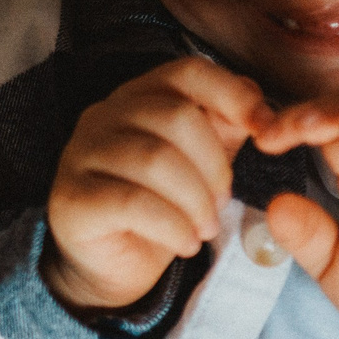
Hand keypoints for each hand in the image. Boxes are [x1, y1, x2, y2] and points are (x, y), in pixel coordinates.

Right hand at [44, 56, 269, 311]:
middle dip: (214, 165)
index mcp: (140, 96)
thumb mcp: (200, 163)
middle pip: (176, 116)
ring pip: (155, 159)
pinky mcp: (72, 197)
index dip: (233, 95)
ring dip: (195, 201)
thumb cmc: (159, 206)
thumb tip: (263, 113)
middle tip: (222, 203)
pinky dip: (172, 226)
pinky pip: (131, 203)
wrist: (111, 265)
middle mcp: (105, 114)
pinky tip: (185, 243)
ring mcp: (82, 153)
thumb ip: (226, 129)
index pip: (189, 72)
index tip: (267, 132)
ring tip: (205, 229)